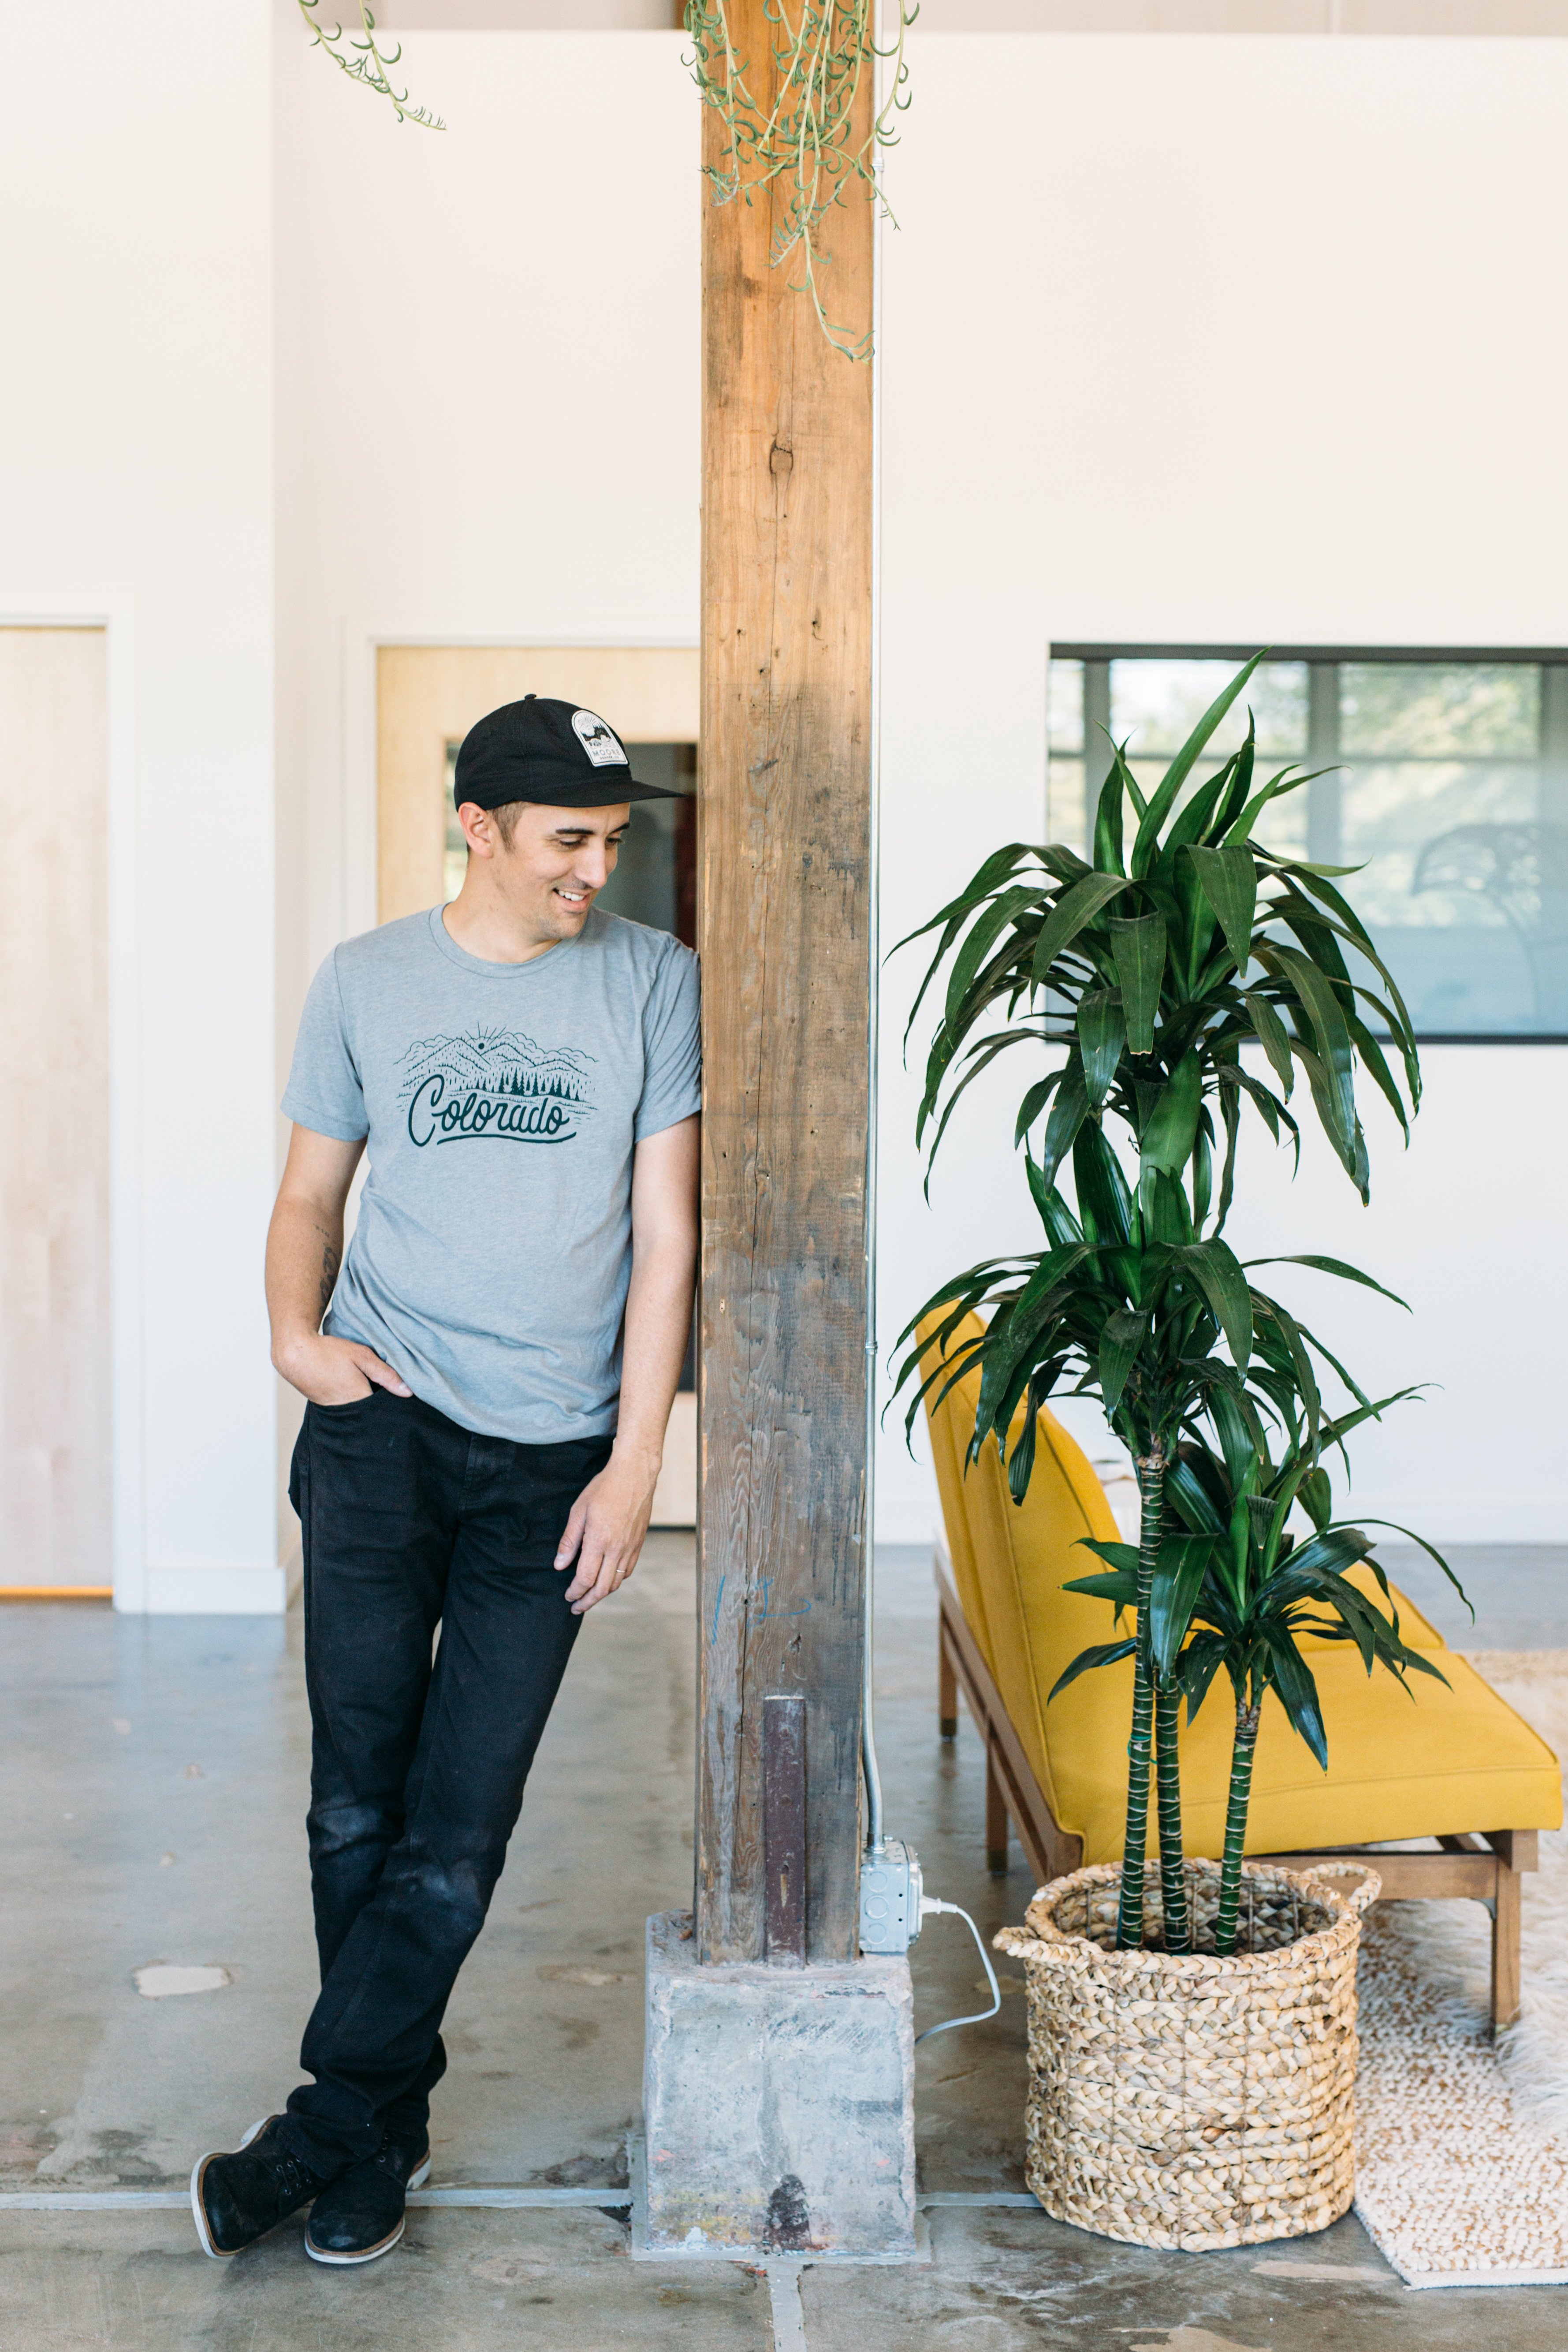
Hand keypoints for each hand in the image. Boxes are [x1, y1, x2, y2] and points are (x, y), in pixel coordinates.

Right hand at [273, 1330, 412, 1406]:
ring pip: (357, 1411)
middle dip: (378, 1404)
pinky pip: (344, 1408)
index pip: (383, 1409)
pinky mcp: (324, 1407)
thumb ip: (386, 1374)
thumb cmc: (328, 1352)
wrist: (295, 1353)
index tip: (398, 1396)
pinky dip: (350, 1400)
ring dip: (363, 1402)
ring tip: (364, 1386)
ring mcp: (333, 1410)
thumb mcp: (362, 1356)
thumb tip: (408, 1392)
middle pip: (370, 1413)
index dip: (391, 1403)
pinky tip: (350, 1386)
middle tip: (381, 1389)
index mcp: (359, 1399)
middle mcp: (346, 1410)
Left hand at [554, 1446, 659, 1614]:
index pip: (585, 1578)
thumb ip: (569, 1541)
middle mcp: (617, 1549)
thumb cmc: (604, 1488)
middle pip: (603, 1588)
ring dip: (602, 1594)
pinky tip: (607, 1579)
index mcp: (599, 1541)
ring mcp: (631, 1547)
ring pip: (617, 1582)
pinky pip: (628, 1571)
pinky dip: (616, 1581)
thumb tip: (559, 1565)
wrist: (635, 1474)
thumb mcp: (579, 1511)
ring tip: (590, 1597)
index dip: (575, 1592)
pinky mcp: (639, 1543)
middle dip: (588, 1601)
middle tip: (576, 1607)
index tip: (567, 1596)